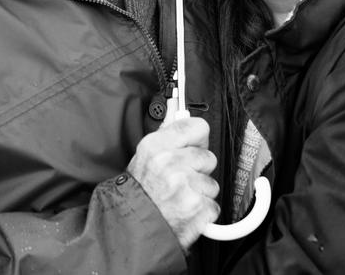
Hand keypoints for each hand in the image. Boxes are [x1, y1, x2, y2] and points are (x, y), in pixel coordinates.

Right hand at [127, 116, 219, 247]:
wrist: (131, 229)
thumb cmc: (138, 194)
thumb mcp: (145, 157)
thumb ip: (168, 136)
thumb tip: (181, 114)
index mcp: (156, 146)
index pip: (198, 127)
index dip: (198, 140)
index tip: (195, 146)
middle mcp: (170, 163)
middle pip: (208, 158)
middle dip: (198, 171)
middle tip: (179, 181)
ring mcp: (184, 186)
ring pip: (212, 184)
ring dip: (200, 193)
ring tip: (179, 198)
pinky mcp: (196, 209)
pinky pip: (213, 206)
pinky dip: (202, 213)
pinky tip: (185, 211)